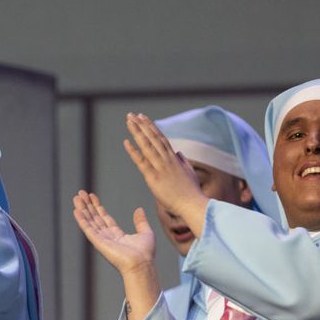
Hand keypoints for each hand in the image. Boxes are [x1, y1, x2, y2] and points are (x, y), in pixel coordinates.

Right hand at [73, 192, 155, 273]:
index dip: (98, 207)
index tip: (92, 196)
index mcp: (117, 235)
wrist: (141, 264)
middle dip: (88, 205)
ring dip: (82, 209)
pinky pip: (88, 229)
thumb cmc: (145, 253)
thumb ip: (140, 221)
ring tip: (76, 197)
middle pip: (94, 218)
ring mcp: (101, 240)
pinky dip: (82, 220)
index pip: (104, 218)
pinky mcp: (98, 242)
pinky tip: (76, 211)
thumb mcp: (145, 233)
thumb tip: (139, 209)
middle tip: (81, 193)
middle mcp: (107, 237)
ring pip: (89, 221)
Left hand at [124, 113, 207, 228]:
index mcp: (174, 159)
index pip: (161, 139)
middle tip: (132, 115)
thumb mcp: (189, 173)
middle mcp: (167, 159)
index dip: (151, 127)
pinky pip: (141, 162)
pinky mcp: (154, 178)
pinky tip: (126, 142)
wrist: (193, 205)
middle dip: (142, 125)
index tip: (144, 118)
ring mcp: (160, 167)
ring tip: (128, 121)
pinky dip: (133, 151)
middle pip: (152, 138)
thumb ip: (183, 162)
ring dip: (137, 132)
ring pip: (147, 145)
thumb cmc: (192, 193)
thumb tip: (178, 153)